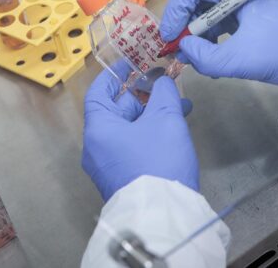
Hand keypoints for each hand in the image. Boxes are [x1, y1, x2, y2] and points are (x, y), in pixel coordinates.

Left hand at [82, 69, 196, 200]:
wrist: (162, 212)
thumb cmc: (158, 160)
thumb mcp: (165, 119)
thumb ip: (164, 93)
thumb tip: (163, 81)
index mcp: (98, 129)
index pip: (99, 92)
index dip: (115, 74)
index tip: (131, 63)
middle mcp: (97, 147)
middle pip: (117, 110)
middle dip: (144, 95)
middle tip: (167, 85)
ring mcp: (109, 165)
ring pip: (129, 129)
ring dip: (152, 115)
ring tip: (180, 107)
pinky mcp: (123, 178)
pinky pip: (133, 146)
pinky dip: (150, 133)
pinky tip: (174, 129)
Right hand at [160, 0, 277, 85]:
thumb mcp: (241, 59)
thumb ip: (205, 57)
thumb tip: (184, 50)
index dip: (176, 9)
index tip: (170, 35)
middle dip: (186, 25)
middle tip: (179, 50)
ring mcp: (247, 3)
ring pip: (210, 13)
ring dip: (199, 36)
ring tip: (196, 60)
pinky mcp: (252, 18)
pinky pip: (223, 24)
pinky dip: (213, 41)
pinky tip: (213, 60)